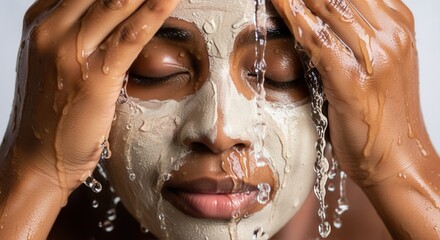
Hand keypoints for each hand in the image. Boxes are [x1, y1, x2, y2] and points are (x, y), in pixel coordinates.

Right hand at [6, 0, 178, 197]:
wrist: (38, 158)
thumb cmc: (53, 113)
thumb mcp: (57, 63)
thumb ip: (79, 35)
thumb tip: (115, 19)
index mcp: (41, 21)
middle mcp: (51, 30)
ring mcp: (69, 52)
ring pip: (115, 2)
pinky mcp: (94, 77)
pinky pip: (130, 36)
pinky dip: (154, 12)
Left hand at [271, 0, 432, 185]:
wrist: (396, 158)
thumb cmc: (385, 117)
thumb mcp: (379, 66)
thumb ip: (357, 38)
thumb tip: (319, 18)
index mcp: (399, 27)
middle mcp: (391, 36)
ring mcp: (375, 57)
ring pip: (329, 6)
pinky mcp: (352, 80)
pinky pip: (317, 39)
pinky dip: (294, 18)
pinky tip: (277, 4)